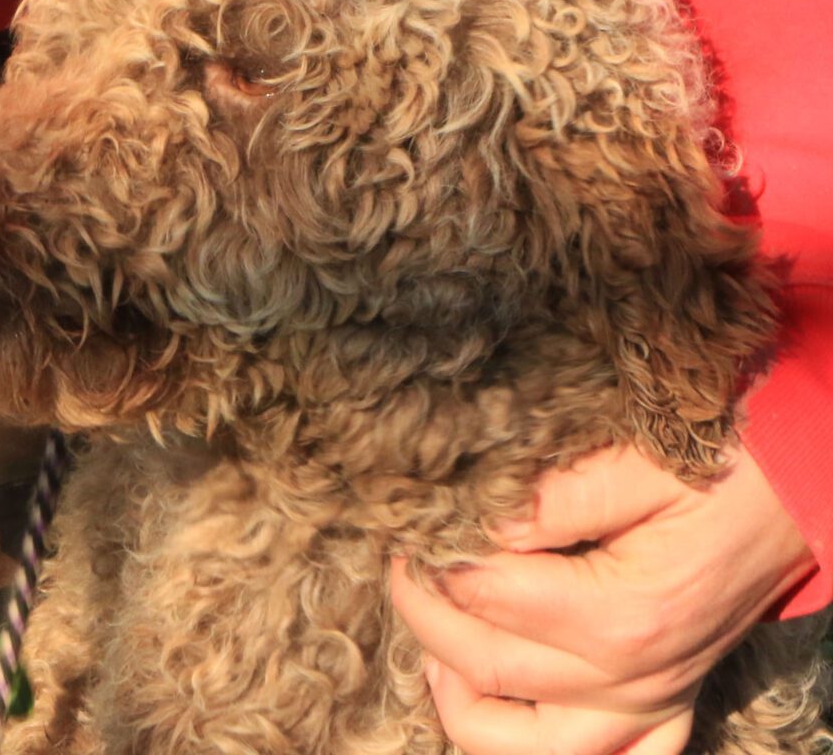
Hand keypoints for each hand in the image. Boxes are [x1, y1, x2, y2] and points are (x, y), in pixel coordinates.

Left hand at [391, 444, 815, 754]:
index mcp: (621, 616)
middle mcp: (631, 680)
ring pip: (523, 748)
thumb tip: (477, 525)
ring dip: (459, 701)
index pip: (488, 599)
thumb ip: (551, 499)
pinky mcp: (664, 709)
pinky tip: (505, 704)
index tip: (406, 530)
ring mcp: (648, 704)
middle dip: (423, 616)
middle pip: (486, 669)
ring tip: (431, 645)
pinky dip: (534, 749)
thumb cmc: (719, 474)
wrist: (797, 497)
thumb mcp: (635, 467)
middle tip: (401, 565)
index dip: (434, 564)